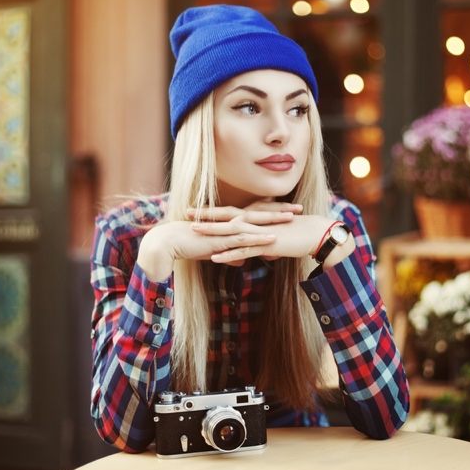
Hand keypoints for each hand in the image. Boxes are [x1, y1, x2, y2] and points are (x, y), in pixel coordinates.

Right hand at [137, 202, 302, 280]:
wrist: (169, 243)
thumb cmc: (189, 246)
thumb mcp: (215, 251)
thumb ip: (231, 254)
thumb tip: (242, 261)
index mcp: (230, 221)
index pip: (256, 213)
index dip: (274, 211)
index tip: (290, 209)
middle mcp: (231, 221)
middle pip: (260, 213)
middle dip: (281, 211)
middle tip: (300, 208)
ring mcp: (226, 229)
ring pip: (255, 223)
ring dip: (274, 221)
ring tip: (293, 219)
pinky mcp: (221, 239)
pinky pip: (244, 239)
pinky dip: (259, 238)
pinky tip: (273, 238)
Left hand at [188, 203, 342, 265]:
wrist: (317, 234)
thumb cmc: (300, 235)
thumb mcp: (279, 238)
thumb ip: (268, 243)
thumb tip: (263, 251)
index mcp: (257, 217)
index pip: (231, 212)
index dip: (213, 211)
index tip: (196, 209)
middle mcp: (256, 221)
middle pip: (226, 217)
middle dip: (206, 216)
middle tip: (186, 213)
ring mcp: (260, 232)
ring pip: (231, 232)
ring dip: (212, 232)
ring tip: (194, 232)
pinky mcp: (266, 244)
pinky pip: (243, 250)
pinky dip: (228, 253)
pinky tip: (215, 257)